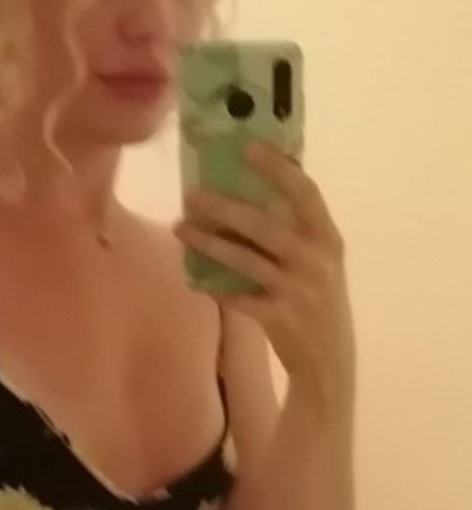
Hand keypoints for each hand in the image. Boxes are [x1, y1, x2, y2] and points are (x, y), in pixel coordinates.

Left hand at [175, 142, 355, 409]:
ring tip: (181, 229)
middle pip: (266, 225)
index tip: (247, 147)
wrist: (328, 361)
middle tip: (192, 194)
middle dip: (226, 208)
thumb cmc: (316, 299)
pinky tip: (191, 277)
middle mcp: (317, 261)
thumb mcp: (318, 260)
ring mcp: (299, 291)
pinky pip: (237, 298)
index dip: (278, 168)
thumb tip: (250, 189)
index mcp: (328, 239)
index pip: (307, 193)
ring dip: (210, 243)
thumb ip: (294, 229)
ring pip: (246, 260)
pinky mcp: (279, 319)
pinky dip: (213, 286)